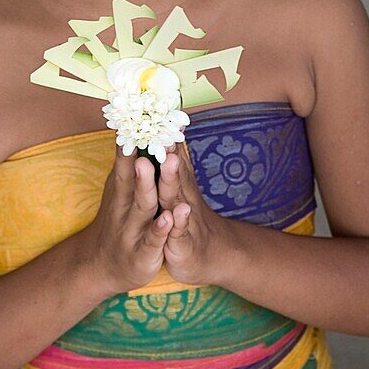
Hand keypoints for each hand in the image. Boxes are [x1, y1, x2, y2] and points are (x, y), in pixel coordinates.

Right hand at [78, 142, 174, 294]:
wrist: (99, 267)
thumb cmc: (117, 222)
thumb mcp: (119, 193)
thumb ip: (128, 167)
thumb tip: (135, 133)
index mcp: (120, 191)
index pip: (124, 165)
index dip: (130, 145)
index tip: (135, 121)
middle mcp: (123, 208)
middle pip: (131, 182)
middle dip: (138, 161)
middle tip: (145, 138)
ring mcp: (131, 231)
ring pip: (141, 207)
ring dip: (147, 187)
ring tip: (150, 166)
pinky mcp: (142, 254)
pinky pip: (152, 240)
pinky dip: (160, 229)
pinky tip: (169, 217)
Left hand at [156, 142, 230, 286]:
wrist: (209, 256)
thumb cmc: (187, 219)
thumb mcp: (181, 189)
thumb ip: (178, 160)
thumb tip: (175, 128)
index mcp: (178, 186)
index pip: (172, 158)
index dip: (166, 137)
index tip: (160, 112)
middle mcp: (183, 198)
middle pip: (175, 173)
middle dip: (169, 151)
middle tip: (163, 131)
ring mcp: (185, 220)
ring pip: (177, 198)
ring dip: (173, 180)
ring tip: (170, 161)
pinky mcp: (183, 243)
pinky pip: (180, 232)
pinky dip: (179, 222)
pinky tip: (178, 212)